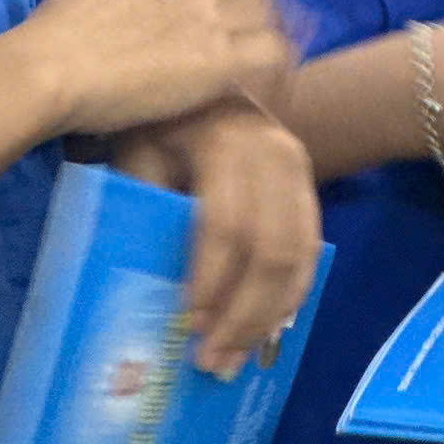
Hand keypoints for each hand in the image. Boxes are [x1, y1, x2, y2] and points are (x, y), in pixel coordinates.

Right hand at [16, 0, 294, 139]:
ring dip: (278, 29)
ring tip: (281, 53)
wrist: (48, 68)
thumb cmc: (54, 35)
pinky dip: (281, 63)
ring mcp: (210, 13)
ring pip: (272, 12)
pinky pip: (273, 52)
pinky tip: (279, 79)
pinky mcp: (219, 59)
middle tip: (264, 26)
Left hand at [110, 102, 322, 370]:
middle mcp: (272, 148)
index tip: (188, 327)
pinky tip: (266, 328)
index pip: (226, 224)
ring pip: (298, 254)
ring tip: (234, 358)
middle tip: (212, 361)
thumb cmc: (149, 126)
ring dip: (268, 314)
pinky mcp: (307, 180)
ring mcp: (297, 163)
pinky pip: (310, 247)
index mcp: (223, 138)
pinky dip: (291, 294)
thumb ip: (146, 213)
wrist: (192, 82)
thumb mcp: (134, 158)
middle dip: (244, 312)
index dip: (211, 280)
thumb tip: (149, 295)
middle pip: (272, 247)